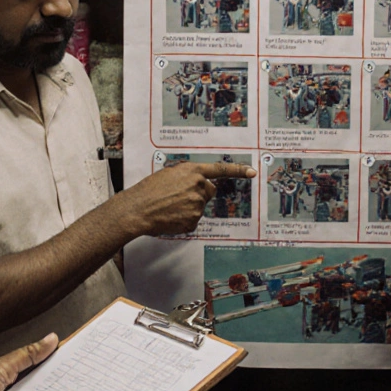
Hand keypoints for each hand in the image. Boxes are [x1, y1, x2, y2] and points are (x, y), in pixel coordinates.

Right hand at [117, 162, 255, 236]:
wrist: (137, 209)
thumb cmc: (148, 191)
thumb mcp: (168, 175)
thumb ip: (186, 176)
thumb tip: (196, 183)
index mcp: (191, 171)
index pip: (220, 170)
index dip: (238, 170)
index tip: (252, 172)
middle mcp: (198, 186)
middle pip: (209, 191)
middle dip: (199, 194)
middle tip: (179, 197)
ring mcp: (197, 204)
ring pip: (199, 206)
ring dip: (188, 207)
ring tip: (168, 207)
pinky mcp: (194, 220)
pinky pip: (193, 220)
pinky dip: (183, 220)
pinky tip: (170, 217)